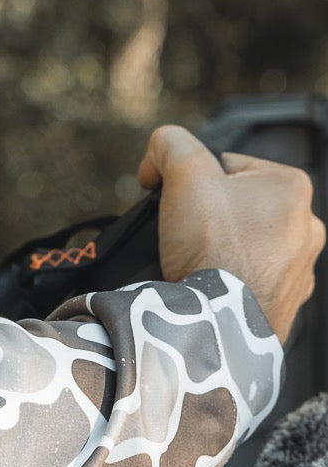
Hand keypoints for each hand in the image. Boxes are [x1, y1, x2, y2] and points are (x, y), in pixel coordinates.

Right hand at [137, 124, 325, 343]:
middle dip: (210, 217)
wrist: (219, 322)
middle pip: (238, 206)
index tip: (178, 203)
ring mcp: (301, 269)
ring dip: (222, 250)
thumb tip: (157, 158)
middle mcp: (308, 226)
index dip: (193, 181)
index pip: (228, 166)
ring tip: (197, 263)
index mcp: (293, 186)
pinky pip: (251, 281)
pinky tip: (212, 287)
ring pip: (246, 245)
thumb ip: (170, 143)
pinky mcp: (288, 304)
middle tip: (185, 235)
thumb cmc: (212, 247)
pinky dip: (231, 282)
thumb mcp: (183, 171)